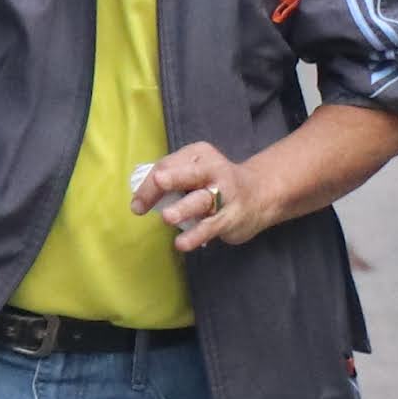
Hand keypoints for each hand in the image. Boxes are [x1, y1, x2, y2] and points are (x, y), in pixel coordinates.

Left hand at [133, 142, 272, 253]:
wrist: (260, 195)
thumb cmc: (215, 183)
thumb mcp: (195, 172)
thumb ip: (170, 182)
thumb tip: (140, 200)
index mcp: (199, 155)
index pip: (169, 165)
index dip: (149, 185)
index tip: (137, 205)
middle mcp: (213, 170)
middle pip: (188, 175)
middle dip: (171, 179)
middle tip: (158, 182)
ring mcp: (224, 193)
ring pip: (201, 200)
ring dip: (184, 208)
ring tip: (168, 217)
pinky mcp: (230, 217)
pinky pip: (210, 227)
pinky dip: (195, 235)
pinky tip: (182, 243)